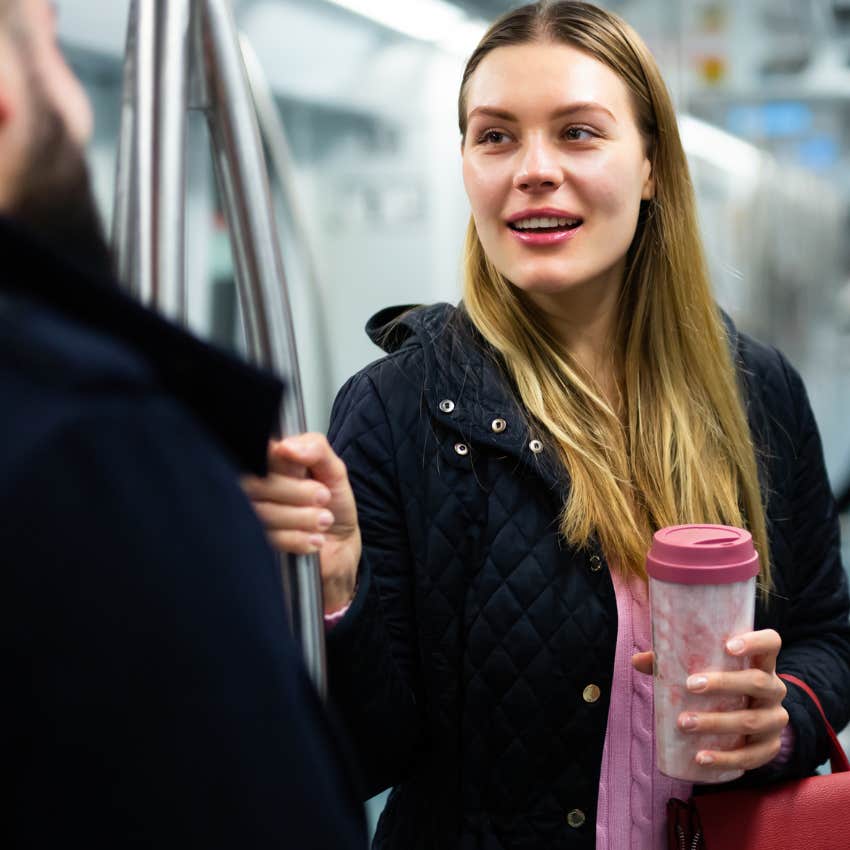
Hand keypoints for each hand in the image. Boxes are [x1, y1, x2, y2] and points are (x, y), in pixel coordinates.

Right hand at [242, 434, 360, 613]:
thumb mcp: (334, 469)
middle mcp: (254, 486)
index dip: (282, 464)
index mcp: (269, 462)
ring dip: (302, 518)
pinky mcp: (256, 543)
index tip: (304, 471)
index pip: (259, 454)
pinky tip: (314, 539)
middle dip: (297, 492)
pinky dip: (298, 539)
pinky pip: (268, 539)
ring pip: (262, 513)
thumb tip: (285, 446)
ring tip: (325, 520)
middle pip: (256, 484)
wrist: (338, 544)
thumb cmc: (332, 503)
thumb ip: (316, 448)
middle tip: (323, 497)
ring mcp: (251, 516)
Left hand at [631, 629, 788, 772]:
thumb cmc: (721, 684)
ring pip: (752, 721)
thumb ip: (672, 661)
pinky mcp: (769, 747)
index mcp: (762, 662)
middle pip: (758, 682)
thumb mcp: (705, 669)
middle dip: (724, 684)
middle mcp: (775, 689)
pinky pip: (751, 756)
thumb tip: (637, 661)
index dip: (755, 641)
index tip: (728, 646)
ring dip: (717, 723)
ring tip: (684, 723)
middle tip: (690, 685)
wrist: (751, 720)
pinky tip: (701, 757)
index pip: (771, 642)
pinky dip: (726, 758)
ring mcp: (775, 719)